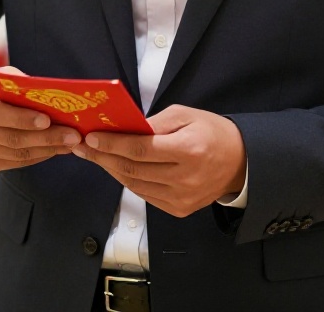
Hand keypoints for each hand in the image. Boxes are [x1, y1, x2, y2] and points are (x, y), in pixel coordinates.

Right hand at [0, 66, 81, 170]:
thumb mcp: (0, 77)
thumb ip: (21, 87)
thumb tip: (55, 101)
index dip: (21, 118)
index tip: (47, 119)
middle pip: (9, 138)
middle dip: (45, 138)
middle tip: (73, 135)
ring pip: (14, 154)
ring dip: (46, 149)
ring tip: (70, 143)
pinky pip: (13, 163)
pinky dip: (36, 156)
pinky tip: (53, 149)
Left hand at [71, 105, 245, 217]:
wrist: (240, 163)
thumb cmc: (212, 133)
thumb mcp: (186, 115)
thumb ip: (155, 122)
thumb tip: (124, 129)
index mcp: (189, 150)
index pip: (141, 149)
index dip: (113, 144)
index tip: (91, 137)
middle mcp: (185, 179)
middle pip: (133, 170)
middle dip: (103, 157)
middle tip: (82, 146)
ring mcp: (182, 198)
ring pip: (135, 185)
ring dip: (110, 170)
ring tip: (94, 156)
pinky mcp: (180, 209)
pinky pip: (145, 195)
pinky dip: (127, 181)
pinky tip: (115, 168)